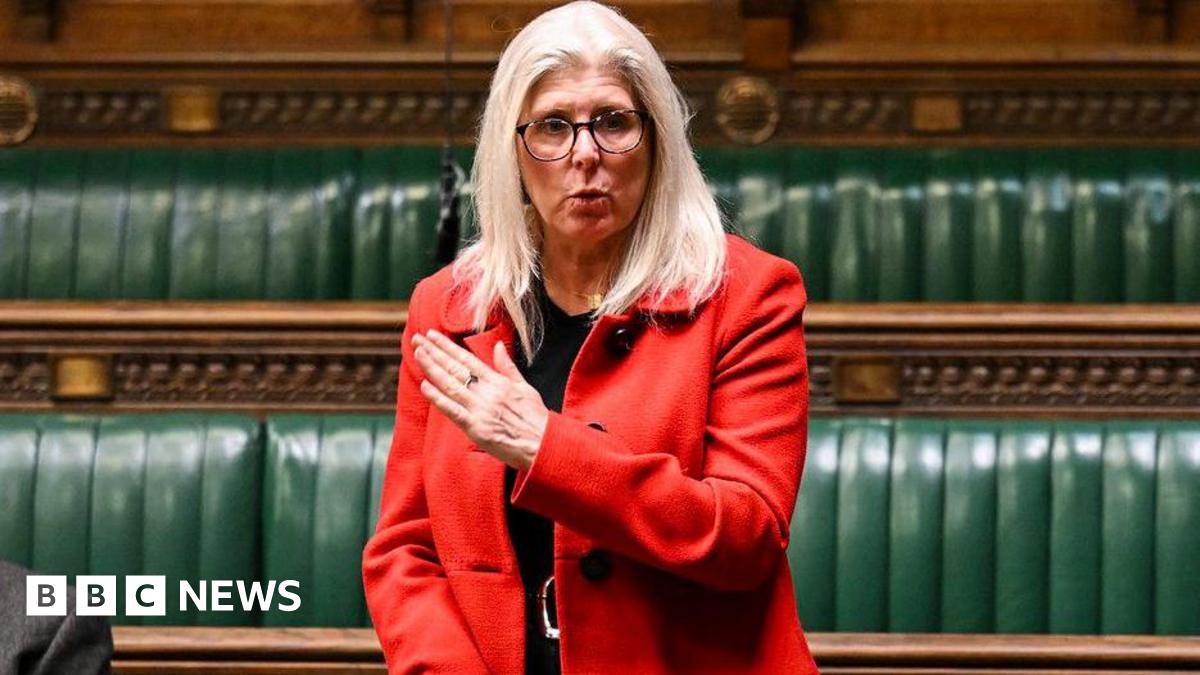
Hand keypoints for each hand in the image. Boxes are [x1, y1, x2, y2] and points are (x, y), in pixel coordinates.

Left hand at [411, 329, 548, 470]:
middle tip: (417, 338)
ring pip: (451, 385)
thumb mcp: (525, 387)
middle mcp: (487, 392)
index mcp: (498, 382)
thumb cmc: (535, 418)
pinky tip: (425, 385)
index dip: (448, 347)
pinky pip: (453, 410)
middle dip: (434, 352)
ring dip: (432, 368)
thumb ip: (508, 367)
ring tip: (418, 354)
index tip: (433, 336)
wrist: (542, 444)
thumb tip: (498, 347)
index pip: (468, 359)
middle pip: (455, 368)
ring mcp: (480, 409)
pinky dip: (438, 398)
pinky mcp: (476, 428)